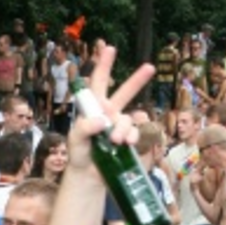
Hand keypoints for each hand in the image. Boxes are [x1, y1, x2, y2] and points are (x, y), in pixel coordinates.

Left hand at [65, 49, 154, 181]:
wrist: (89, 176)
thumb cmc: (79, 154)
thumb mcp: (75, 140)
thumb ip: (84, 128)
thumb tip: (101, 121)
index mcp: (94, 108)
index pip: (98, 83)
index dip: (104, 65)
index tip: (110, 48)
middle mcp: (109, 113)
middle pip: (125, 92)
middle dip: (137, 80)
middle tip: (150, 67)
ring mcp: (120, 126)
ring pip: (129, 119)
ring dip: (124, 128)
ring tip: (116, 141)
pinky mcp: (128, 139)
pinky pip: (135, 133)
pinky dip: (132, 136)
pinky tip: (127, 143)